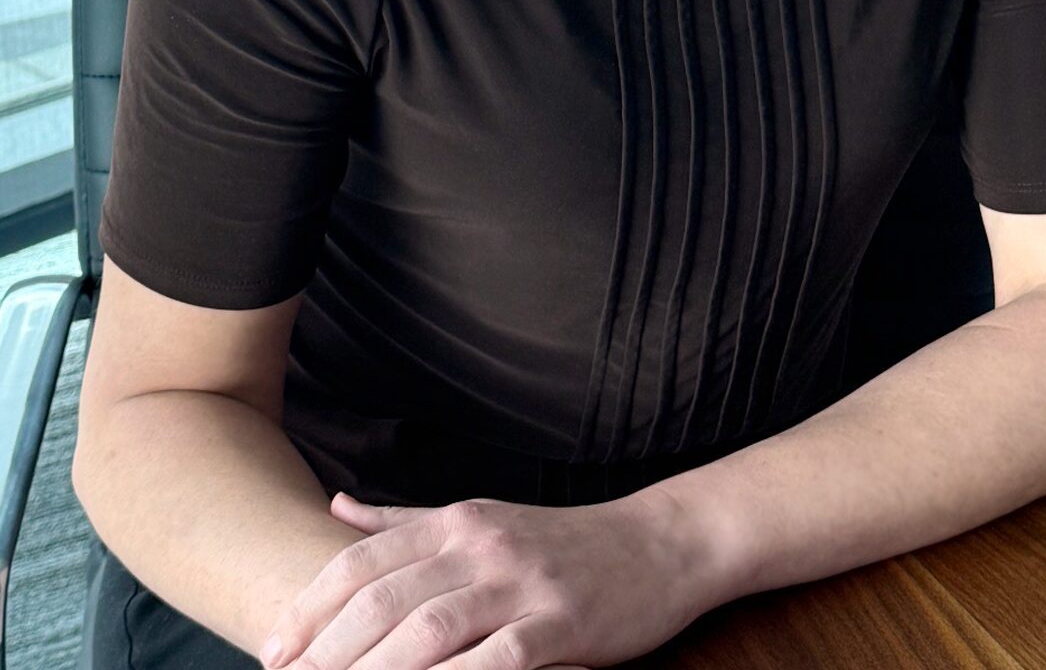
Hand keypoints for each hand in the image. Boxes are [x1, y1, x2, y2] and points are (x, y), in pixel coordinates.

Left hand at [261, 483, 708, 668]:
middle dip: (326, 648)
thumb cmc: (561, 542)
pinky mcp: (559, 622)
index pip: (364, 560)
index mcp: (456, 522)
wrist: (657, 545)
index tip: (273, 649)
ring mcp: (520, 584)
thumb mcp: (481, 519)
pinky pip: (494, 660)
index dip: (311, 606)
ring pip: (428, 628)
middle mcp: (480, 546)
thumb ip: (405, 520)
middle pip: (384, 598)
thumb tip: (336, 506)